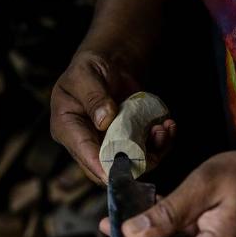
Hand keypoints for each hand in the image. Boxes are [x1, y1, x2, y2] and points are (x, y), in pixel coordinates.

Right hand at [50, 49, 176, 183]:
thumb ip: (93, 96)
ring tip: (162, 128)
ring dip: (154, 151)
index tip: (119, 170)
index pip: (84, 153)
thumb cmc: (89, 68)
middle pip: (110, 167)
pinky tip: (167, 126)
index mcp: (68, 129)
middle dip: (135, 160)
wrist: (109, 66)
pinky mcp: (130, 143)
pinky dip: (161, 144)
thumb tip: (104, 121)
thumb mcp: (85, 75)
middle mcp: (89, 143)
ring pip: (132, 163)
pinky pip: (147, 152)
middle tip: (155, 136)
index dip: (101, 166)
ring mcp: (111, 146)